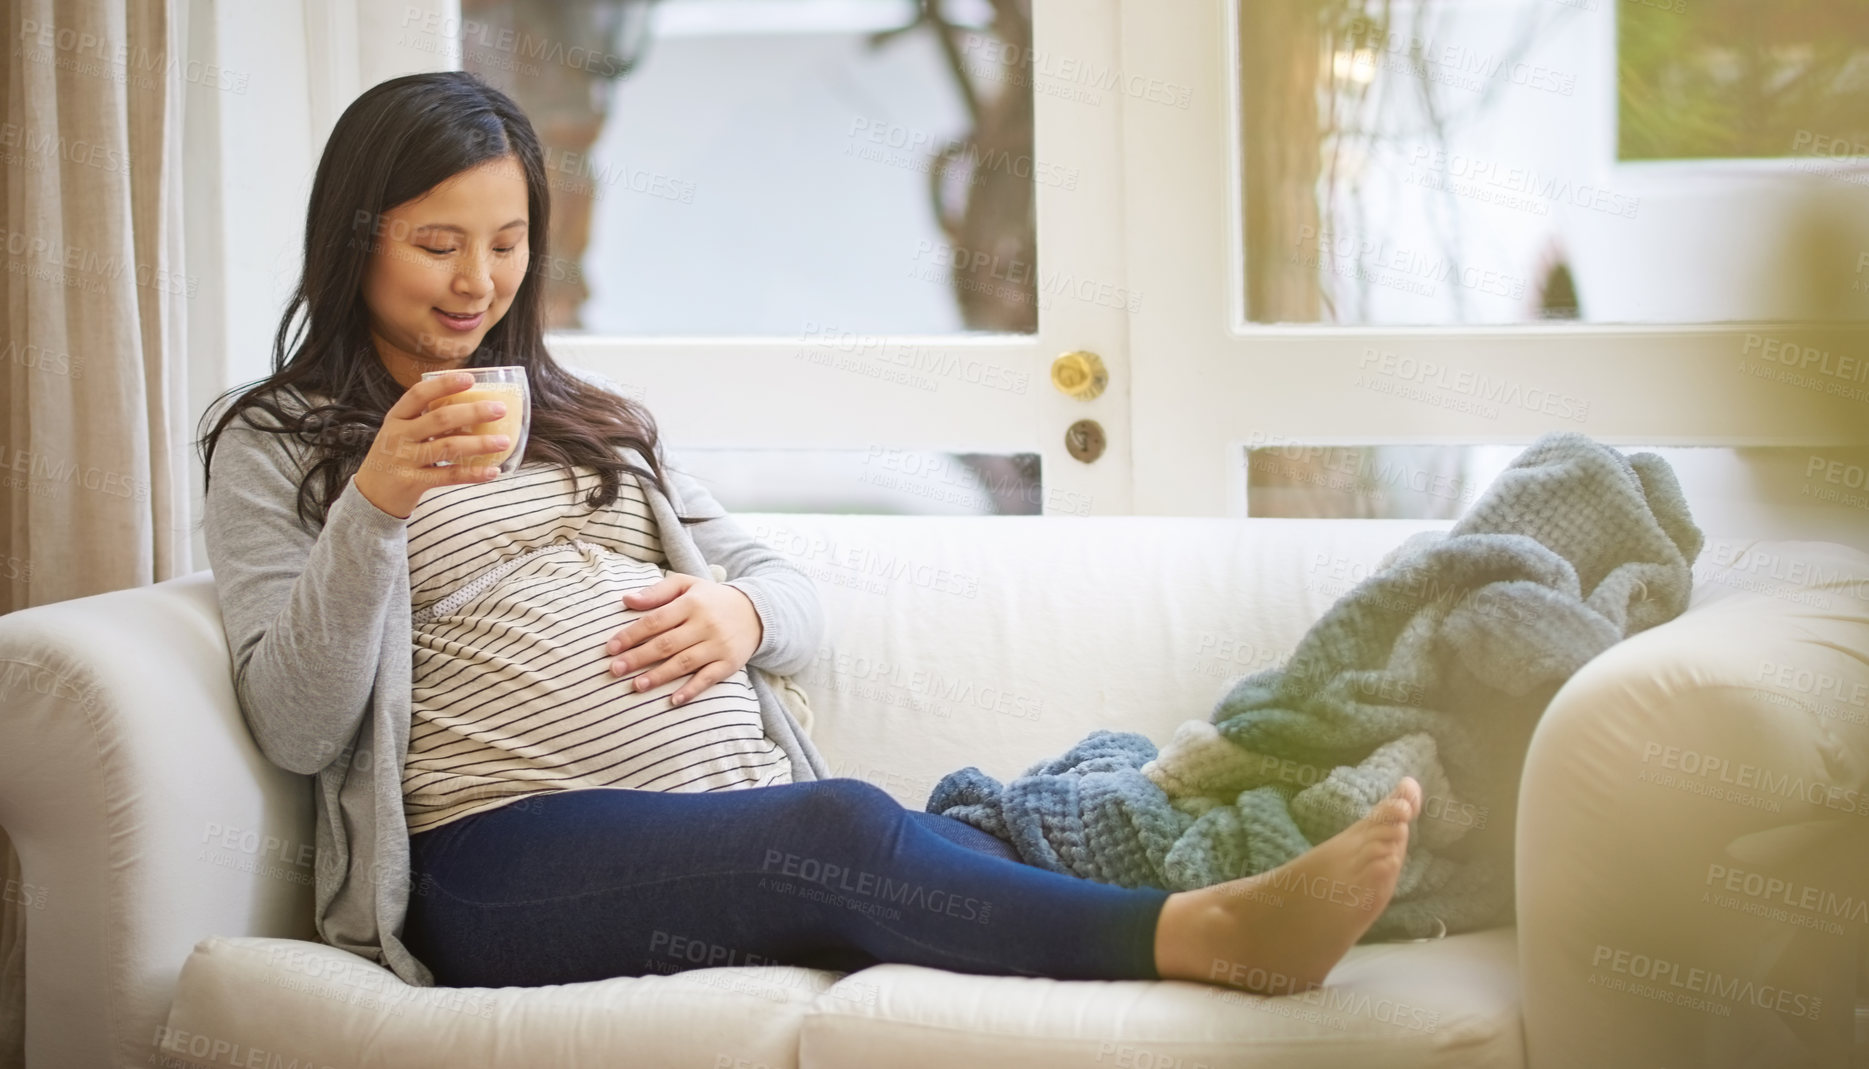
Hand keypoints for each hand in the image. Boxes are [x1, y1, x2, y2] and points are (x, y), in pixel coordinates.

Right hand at [352, 372, 512, 518]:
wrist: (370, 497)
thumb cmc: (393, 458)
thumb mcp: (400, 434)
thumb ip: (425, 421)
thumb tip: (471, 406)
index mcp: (396, 418)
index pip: (419, 394)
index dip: (444, 384)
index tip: (470, 378)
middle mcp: (398, 436)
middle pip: (440, 419)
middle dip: (473, 412)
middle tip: (500, 409)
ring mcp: (404, 460)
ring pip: (448, 447)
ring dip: (479, 443)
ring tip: (504, 441)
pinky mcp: (412, 483)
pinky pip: (448, 476)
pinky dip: (473, 474)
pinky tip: (493, 471)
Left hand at [605, 573, 763, 705]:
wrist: (756, 612)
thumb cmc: (711, 599)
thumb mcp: (687, 585)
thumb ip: (657, 592)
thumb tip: (626, 600)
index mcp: (691, 603)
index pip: (655, 620)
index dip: (631, 635)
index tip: (611, 648)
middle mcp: (705, 624)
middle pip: (666, 644)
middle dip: (638, 658)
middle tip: (614, 670)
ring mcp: (718, 645)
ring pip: (684, 663)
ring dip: (659, 676)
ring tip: (636, 686)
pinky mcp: (729, 663)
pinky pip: (708, 679)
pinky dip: (691, 690)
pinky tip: (673, 700)